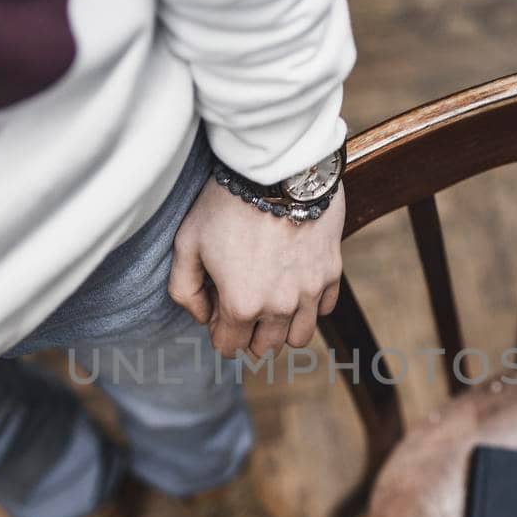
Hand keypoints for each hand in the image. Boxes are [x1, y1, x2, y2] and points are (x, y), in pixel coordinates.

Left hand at [169, 180, 344, 357]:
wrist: (278, 169)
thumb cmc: (227, 203)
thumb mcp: (187, 243)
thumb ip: (184, 290)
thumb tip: (201, 317)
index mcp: (242, 305)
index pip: (228, 346)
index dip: (217, 330)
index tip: (217, 308)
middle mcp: (280, 307)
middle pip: (264, 348)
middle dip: (249, 334)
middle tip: (242, 302)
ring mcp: (310, 292)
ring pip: (299, 337)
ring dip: (282, 328)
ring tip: (271, 301)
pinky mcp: (332, 272)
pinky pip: (324, 309)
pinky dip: (310, 306)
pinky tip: (295, 283)